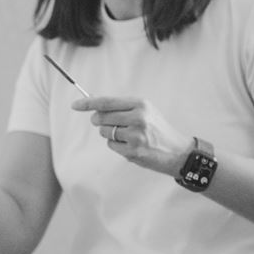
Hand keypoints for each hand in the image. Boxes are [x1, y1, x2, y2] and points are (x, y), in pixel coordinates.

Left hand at [73, 95, 190, 177]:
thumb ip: (121, 107)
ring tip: (127, 135)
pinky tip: (131, 145)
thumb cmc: (157, 129)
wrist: (178, 151)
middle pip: (102, 117)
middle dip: (99, 121)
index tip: (75, 105)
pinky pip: (111, 145)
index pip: (107, 102)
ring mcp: (135, 135)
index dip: (88, 103)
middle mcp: (138, 118)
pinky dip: (116, 145)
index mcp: (141, 104)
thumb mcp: (145, 111)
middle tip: (108, 123)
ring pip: (105, 132)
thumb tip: (93, 107)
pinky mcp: (133, 151)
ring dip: (109, 134)